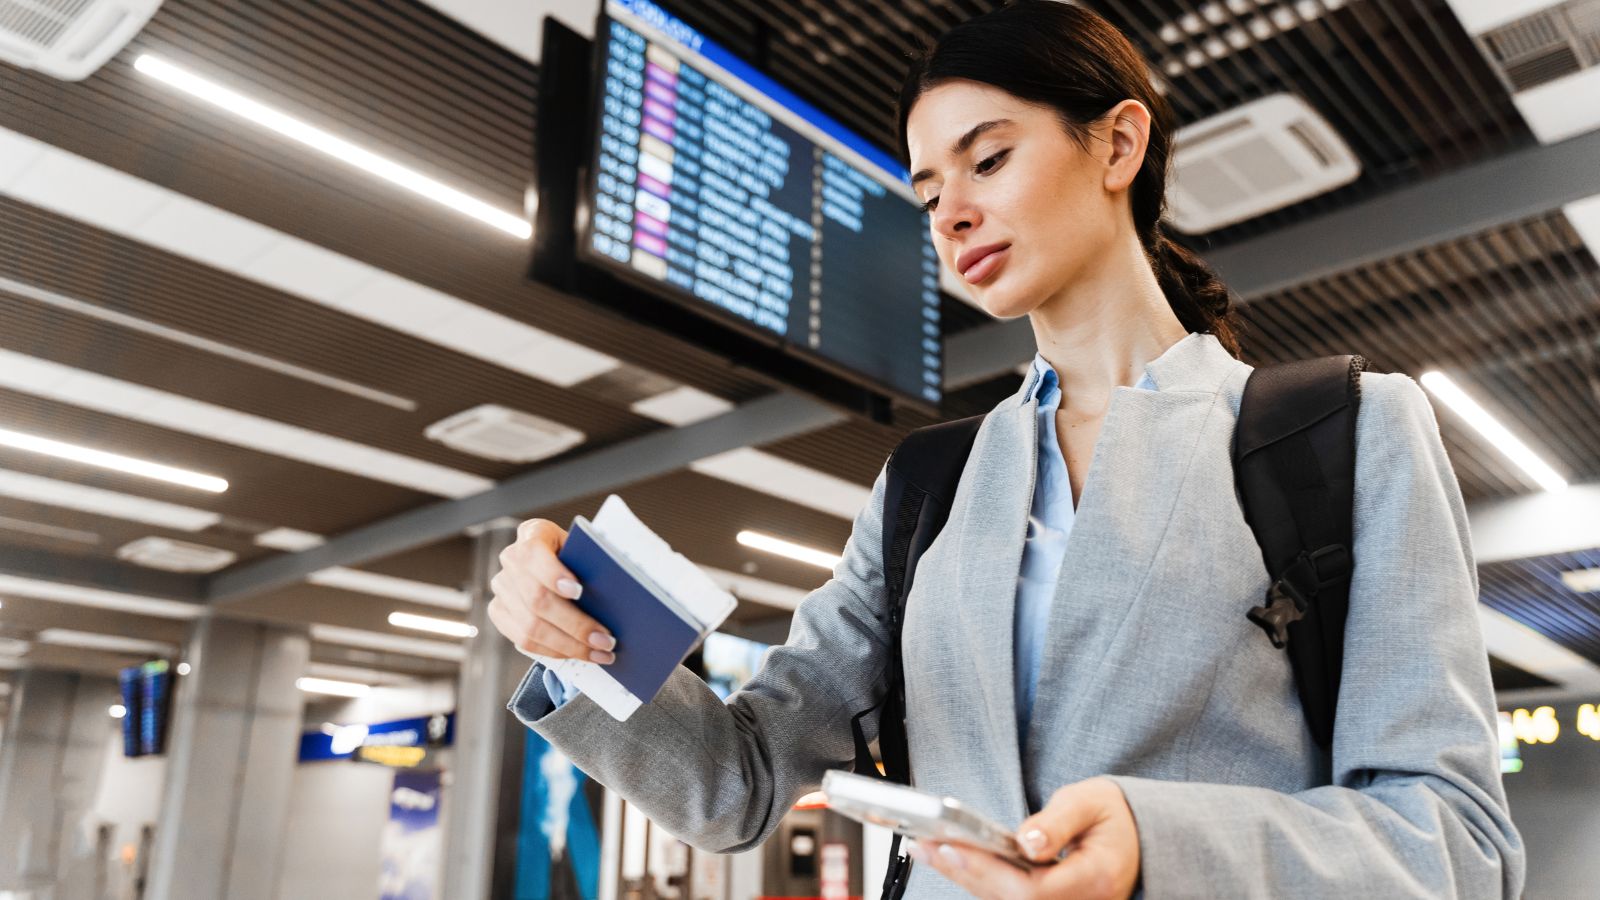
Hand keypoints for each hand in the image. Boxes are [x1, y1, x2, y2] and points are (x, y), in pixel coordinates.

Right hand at [487, 518, 616, 663]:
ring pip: (531, 626)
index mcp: (533, 534)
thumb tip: (616, 591)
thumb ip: (594, 562)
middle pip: (536, 599)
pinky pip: (524, 641)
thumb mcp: (585, 549)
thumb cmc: (578, 555)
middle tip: (605, 639)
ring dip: (569, 645)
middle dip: (575, 624)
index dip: (553, 574)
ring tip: (599, 653)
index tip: (579, 591)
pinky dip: (555, 651)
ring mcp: (502, 587)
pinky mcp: (499, 612)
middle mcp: (511, 559)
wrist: (557, 562)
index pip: (533, 554)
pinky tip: (580, 654)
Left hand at [910, 778, 1139, 898]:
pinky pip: (1008, 897)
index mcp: (1095, 879)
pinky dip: (977, 877)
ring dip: (963, 875)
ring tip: (926, 848)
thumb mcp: (1091, 802)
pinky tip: (950, 857)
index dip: (989, 871)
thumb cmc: (1115, 816)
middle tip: (925, 845)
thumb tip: (1027, 841)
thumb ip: (1058, 822)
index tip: (954, 847)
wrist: (1139, 838)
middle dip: (964, 872)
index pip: (1033, 889)